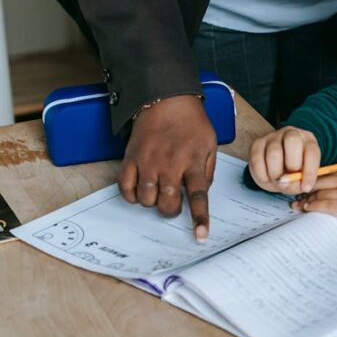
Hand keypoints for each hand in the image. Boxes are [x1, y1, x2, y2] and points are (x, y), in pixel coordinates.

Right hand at [121, 95, 216, 241]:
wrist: (166, 99)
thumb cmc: (192, 123)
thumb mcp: (210, 145)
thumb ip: (207, 172)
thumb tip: (201, 194)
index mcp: (193, 162)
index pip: (198, 197)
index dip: (200, 218)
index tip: (201, 236)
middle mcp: (170, 165)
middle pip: (168, 203)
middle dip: (171, 210)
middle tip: (172, 203)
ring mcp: (148, 162)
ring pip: (146, 199)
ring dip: (152, 202)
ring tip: (157, 191)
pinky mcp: (130, 158)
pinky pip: (126, 187)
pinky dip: (132, 195)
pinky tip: (140, 190)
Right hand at [248, 126, 320, 194]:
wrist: (273, 168)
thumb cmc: (291, 173)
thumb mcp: (299, 180)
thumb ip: (297, 183)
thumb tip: (287, 183)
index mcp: (308, 141)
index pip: (312, 152)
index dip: (310, 171)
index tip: (305, 188)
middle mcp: (292, 134)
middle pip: (293, 141)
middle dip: (292, 164)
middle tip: (289, 179)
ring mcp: (273, 136)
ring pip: (274, 152)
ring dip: (275, 172)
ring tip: (276, 181)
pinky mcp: (257, 143)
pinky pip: (258, 158)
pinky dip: (261, 173)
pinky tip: (266, 178)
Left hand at [295, 167, 336, 229]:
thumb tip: (330, 188)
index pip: (325, 173)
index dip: (308, 177)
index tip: (297, 182)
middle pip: (318, 181)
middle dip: (301, 186)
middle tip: (289, 192)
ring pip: (320, 193)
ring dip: (305, 199)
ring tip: (295, 204)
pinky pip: (327, 205)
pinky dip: (314, 206)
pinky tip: (307, 209)